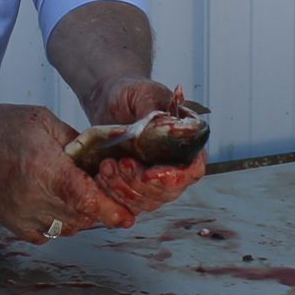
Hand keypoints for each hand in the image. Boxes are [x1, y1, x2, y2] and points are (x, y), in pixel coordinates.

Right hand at [0, 103, 134, 243]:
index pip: (85, 198)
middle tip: (98, 188)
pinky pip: (48, 234)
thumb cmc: (1, 127)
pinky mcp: (13, 225)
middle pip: (82, 215)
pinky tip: (54, 203)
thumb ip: (77, 141)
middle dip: (97, 206)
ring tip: (73, 192)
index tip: (127, 217)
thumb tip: (103, 157)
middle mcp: (33, 197)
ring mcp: (22, 215)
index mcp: (44, 168)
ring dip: (79, 214)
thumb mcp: (44, 121)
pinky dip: (58, 223)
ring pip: (68, 227)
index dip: (110, 210)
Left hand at [83, 77, 208, 215]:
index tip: (148, 173)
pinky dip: (114, 193)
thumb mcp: (145, 94)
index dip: (174, 177)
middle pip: (169, 191)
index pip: (192, 170)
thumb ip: (154, 110)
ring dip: (126, 189)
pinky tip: (102, 174)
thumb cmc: (132, 92)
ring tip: (107, 166)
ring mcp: (154, 178)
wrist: (110, 99)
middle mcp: (173, 165)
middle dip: (142, 184)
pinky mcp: (133, 185)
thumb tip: (163, 122)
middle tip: (123, 164)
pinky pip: (129, 202)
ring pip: (148, 200)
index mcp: (187, 143)